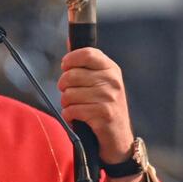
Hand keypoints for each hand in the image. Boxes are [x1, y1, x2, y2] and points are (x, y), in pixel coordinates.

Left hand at [59, 48, 144, 181]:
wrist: (119, 141)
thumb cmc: (105, 110)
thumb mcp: (101, 83)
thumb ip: (86, 64)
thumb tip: (70, 40)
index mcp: (112, 69)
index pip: (87, 53)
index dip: (70, 60)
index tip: (65, 67)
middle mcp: (112, 81)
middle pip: (72, 75)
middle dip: (63, 86)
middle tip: (68, 94)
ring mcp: (109, 98)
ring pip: (69, 94)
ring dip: (66, 104)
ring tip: (76, 108)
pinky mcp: (103, 115)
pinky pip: (72, 110)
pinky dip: (69, 116)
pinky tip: (77, 119)